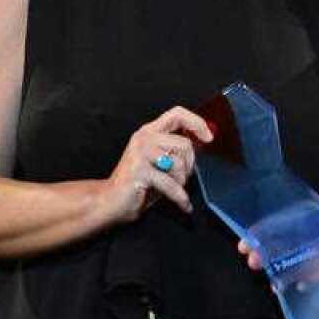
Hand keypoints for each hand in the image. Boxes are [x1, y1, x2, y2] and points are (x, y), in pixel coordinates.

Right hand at [104, 106, 212, 224]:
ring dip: (182, 182)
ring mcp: (140, 153)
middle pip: (184, 144)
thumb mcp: (159, 161)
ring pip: (179, 164)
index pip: (177, 114)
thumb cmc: (138, 183)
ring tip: (175, 189)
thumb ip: (175, 149)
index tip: (208, 138)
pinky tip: (183, 205)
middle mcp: (144, 138)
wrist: (110, 202)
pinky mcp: (140, 171)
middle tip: (182, 179)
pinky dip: (180, 197)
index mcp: (149, 132)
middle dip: (190, 166)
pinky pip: (171, 184)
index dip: (196, 122)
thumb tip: (203, 142)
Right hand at [237, 199, 318, 279]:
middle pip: (279, 243)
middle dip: (262, 250)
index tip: (253, 235)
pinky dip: (291, 284)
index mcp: (312, 220)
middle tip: (252, 256)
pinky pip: (302, 280)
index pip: (285, 221)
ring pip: (287, 262)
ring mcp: (312, 258)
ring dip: (272, 267)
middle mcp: (307, 239)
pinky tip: (280, 286)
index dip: (267, 227)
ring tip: (261, 270)